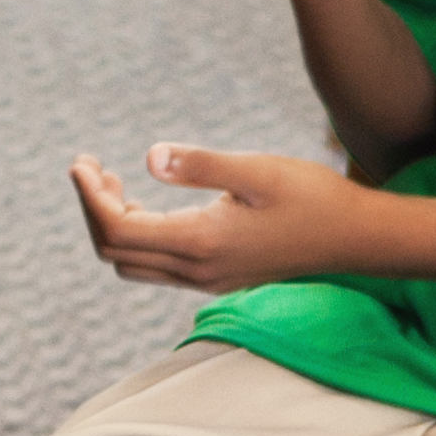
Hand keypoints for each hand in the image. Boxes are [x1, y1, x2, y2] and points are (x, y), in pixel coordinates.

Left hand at [72, 145, 376, 292]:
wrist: (355, 238)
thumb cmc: (312, 197)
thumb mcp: (256, 170)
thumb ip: (200, 164)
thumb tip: (147, 157)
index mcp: (201, 244)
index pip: (117, 230)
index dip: (88, 197)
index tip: (79, 161)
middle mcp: (197, 271)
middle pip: (114, 252)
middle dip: (91, 209)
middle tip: (89, 164)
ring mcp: (206, 279)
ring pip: (131, 264)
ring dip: (111, 224)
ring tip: (111, 180)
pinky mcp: (216, 276)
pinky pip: (156, 264)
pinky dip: (136, 234)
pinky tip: (144, 201)